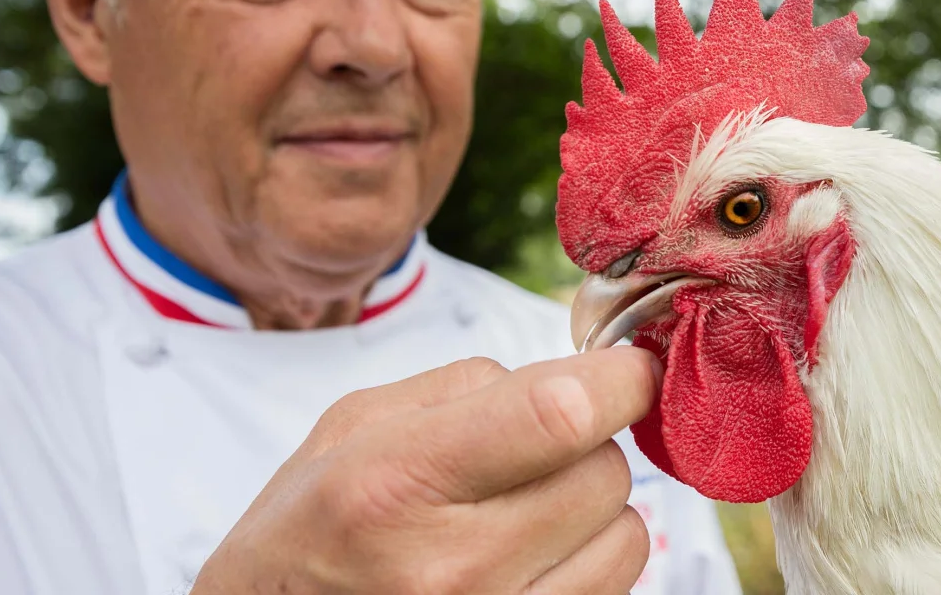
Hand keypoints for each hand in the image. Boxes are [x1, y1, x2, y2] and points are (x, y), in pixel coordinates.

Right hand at [191, 346, 661, 594]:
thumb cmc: (309, 527)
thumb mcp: (352, 428)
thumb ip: (467, 387)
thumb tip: (578, 373)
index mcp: (396, 483)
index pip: (560, 416)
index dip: (618, 381)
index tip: (630, 369)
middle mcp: (451, 565)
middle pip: (605, 474)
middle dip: (588, 446)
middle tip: (536, 454)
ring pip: (627, 538)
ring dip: (595, 513)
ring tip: (527, 513)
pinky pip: (614, 589)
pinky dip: (589, 562)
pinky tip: (531, 557)